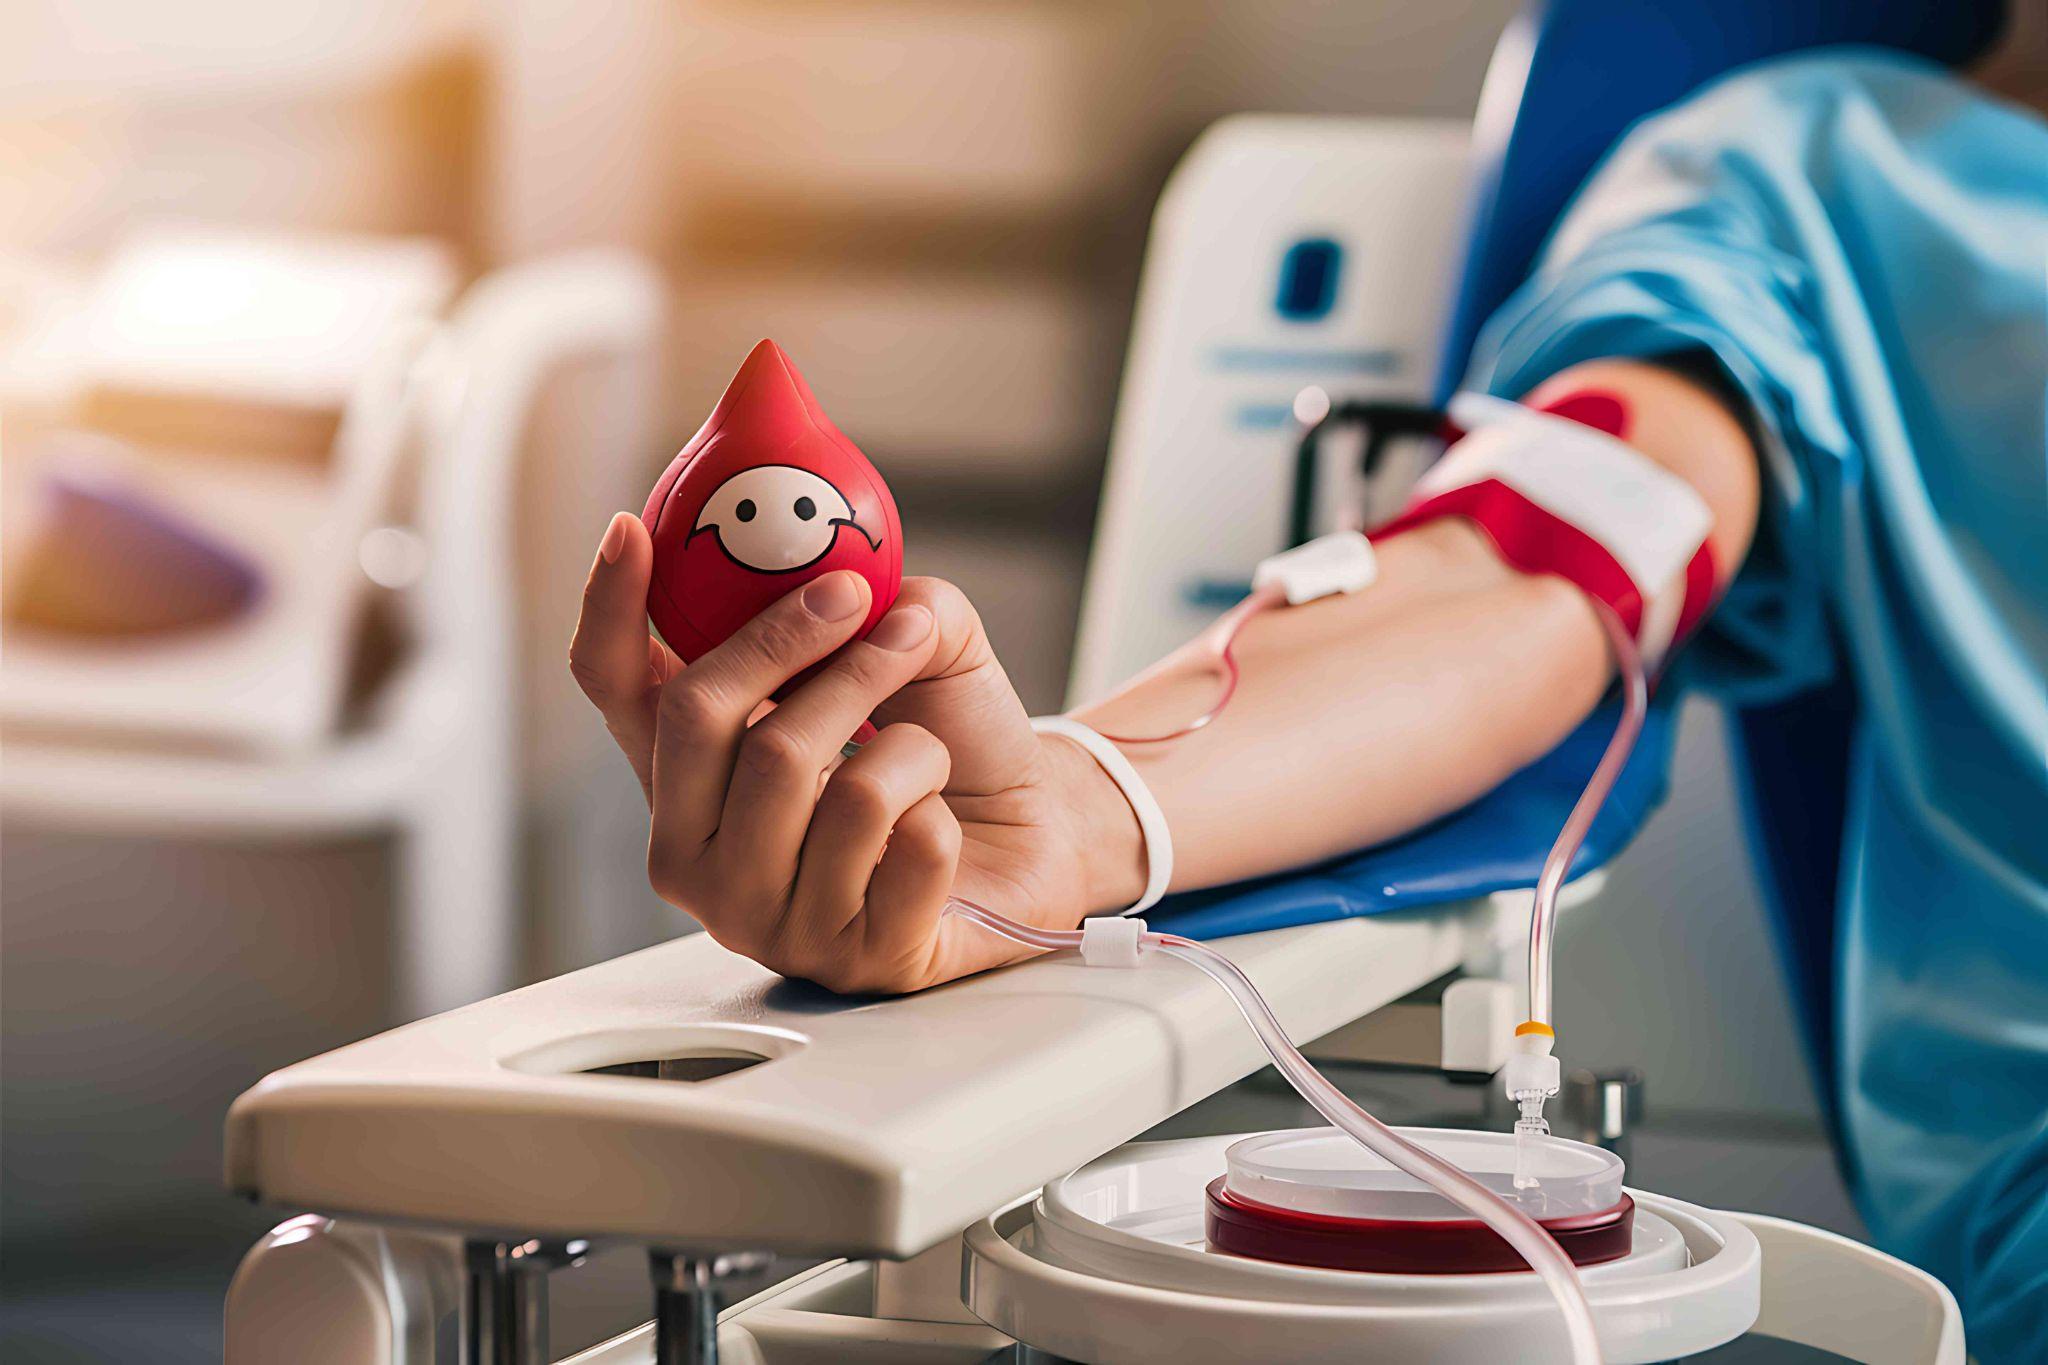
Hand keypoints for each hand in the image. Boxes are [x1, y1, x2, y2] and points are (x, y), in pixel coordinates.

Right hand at [570, 512, 1143, 992]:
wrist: (1036, 831)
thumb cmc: (951, 743)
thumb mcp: (909, 643)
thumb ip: (870, 598)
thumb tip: (846, 580)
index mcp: (687, 778)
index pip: (616, 689)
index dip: (610, 609)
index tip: (633, 530)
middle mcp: (701, 858)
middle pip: (708, 719)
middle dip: (797, 644)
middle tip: (861, 600)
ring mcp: (770, 921)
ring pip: (826, 785)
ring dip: (909, 739)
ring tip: (927, 750)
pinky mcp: (855, 960)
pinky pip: (905, 844)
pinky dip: (944, 813)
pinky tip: (939, 831)